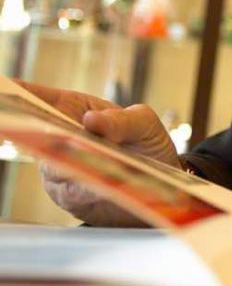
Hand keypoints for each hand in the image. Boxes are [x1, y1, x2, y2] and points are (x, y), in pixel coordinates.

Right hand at [19, 81, 180, 226]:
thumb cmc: (146, 143)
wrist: (162, 185)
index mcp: (73, 109)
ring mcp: (59, 168)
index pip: (39, 97)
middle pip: (36, 134)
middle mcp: (59, 138)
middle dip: (38, 132)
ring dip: (72, 164)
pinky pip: (71, 192)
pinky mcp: (68, 196)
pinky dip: (85, 188)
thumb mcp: (143, 123)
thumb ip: (121, 120)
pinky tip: (99, 188)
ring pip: (53, 167)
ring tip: (94, 162)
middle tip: (56, 134)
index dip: (20, 93)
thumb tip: (91, 120)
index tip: (8, 88)